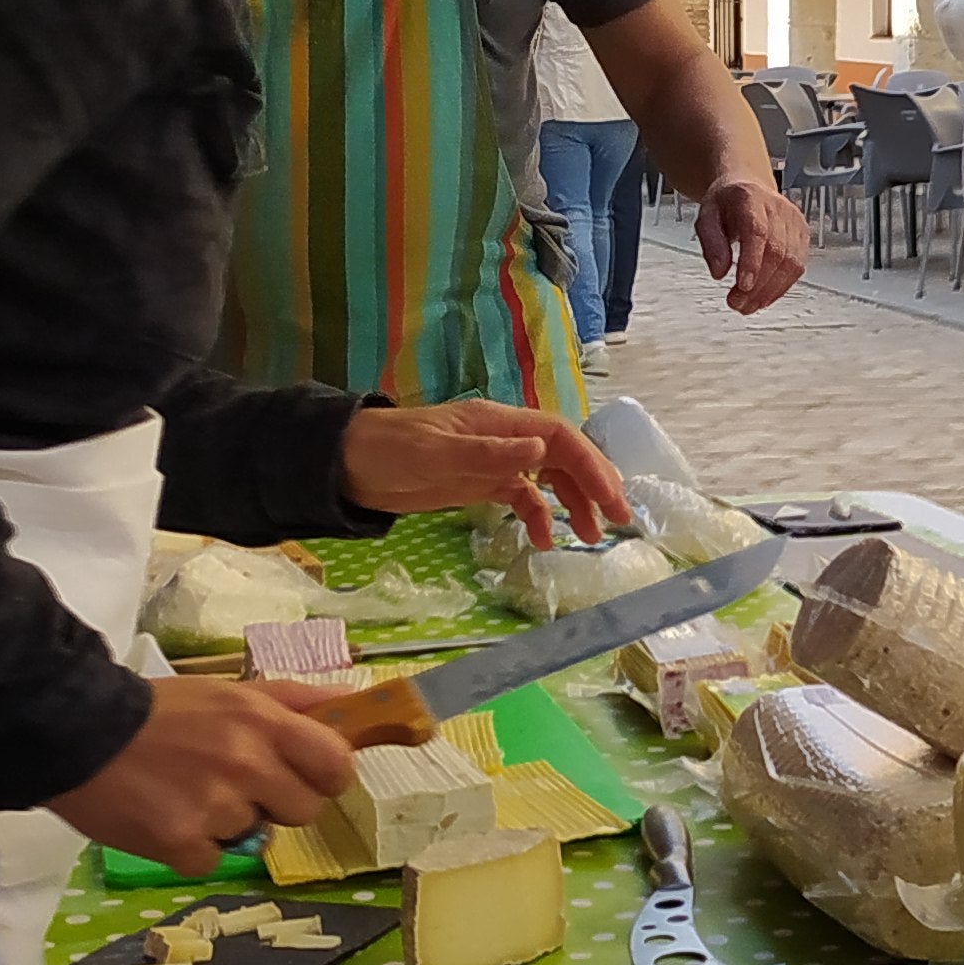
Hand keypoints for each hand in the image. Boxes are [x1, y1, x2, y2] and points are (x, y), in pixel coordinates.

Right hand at [48, 675, 356, 867]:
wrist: (78, 733)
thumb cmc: (160, 711)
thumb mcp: (230, 691)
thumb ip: (294, 699)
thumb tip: (350, 701)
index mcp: (264, 722)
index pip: (336, 766)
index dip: (326, 776)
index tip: (305, 776)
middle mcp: (247, 765)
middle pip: (305, 811)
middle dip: (278, 803)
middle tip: (237, 785)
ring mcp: (214, 808)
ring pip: (254, 837)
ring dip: (228, 824)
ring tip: (187, 793)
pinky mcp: (179, 844)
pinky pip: (211, 861)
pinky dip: (191, 849)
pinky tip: (164, 817)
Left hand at [340, 398, 629, 546]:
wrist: (346, 464)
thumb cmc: (388, 450)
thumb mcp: (437, 453)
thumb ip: (489, 454)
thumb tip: (539, 449)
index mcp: (499, 423)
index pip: (559, 438)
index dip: (590, 465)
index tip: (610, 498)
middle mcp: (504, 440)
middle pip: (563, 456)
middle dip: (594, 484)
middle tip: (618, 521)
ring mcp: (493, 462)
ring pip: (549, 477)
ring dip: (574, 503)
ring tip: (592, 537)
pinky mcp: (479, 484)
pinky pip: (523, 497)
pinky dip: (539, 516)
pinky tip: (544, 541)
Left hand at [696, 174, 807, 312]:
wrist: (749, 187)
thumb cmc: (727, 202)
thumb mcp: (706, 216)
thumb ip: (710, 243)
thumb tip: (720, 272)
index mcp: (750, 198)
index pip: (757, 231)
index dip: (752, 261)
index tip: (743, 286)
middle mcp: (778, 208)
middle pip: (777, 251)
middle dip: (758, 285)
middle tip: (738, 303)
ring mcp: (794, 221)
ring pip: (791, 263)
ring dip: (770, 290)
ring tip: (749, 305)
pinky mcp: (803, 235)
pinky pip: (798, 267)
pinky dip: (781, 287)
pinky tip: (765, 297)